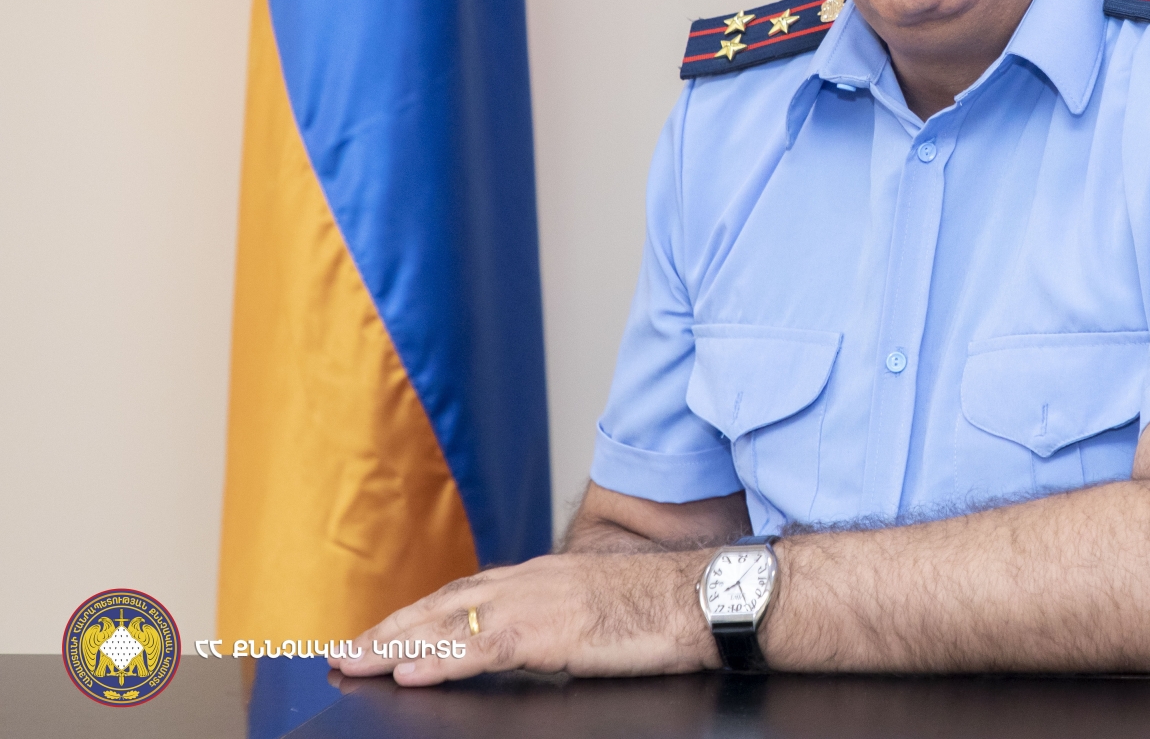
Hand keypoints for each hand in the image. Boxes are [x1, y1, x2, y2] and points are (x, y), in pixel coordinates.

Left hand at [327, 551, 718, 684]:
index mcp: (545, 577)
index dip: (419, 614)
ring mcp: (539, 602)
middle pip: (445, 602)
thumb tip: (542, 650)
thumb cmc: (667, 610)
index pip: (466, 592)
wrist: (706, 596)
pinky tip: (407, 672)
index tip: (382, 632)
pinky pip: (481, 647)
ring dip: (396, 644)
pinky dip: (439, 659)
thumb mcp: (602, 612)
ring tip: (355, 663)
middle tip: (343, 652)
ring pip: (450, 621)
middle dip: (391, 627)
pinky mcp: (552, 631)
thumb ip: (562, 626)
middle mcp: (532, 581)